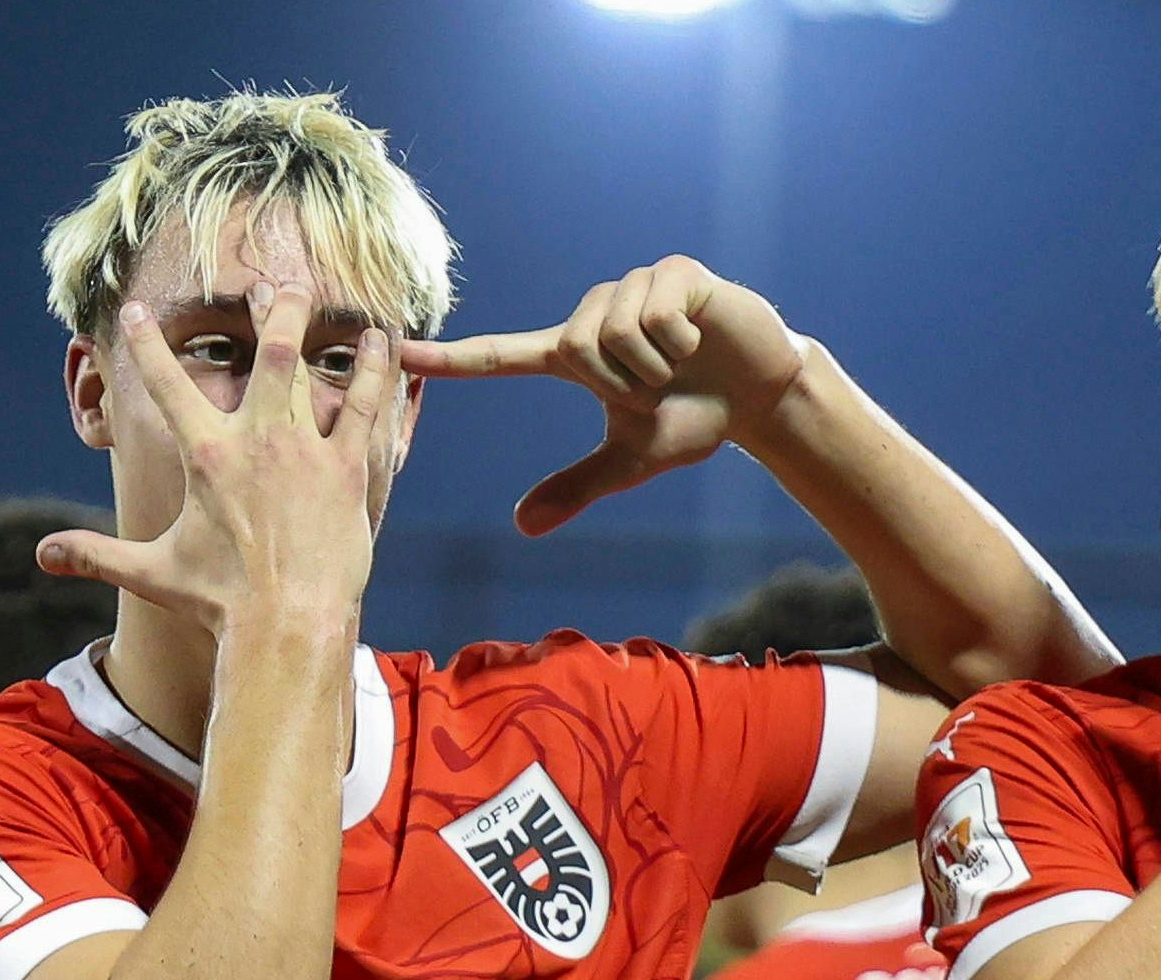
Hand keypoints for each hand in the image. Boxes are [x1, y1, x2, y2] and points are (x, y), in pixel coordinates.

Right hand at [38, 284, 397, 630]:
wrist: (286, 624)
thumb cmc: (219, 601)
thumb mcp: (152, 571)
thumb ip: (96, 554)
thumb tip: (42, 557)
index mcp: (207, 455)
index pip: (166, 384)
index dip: (145, 345)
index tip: (135, 313)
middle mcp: (257, 439)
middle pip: (264, 354)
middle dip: (266, 312)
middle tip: (265, 285)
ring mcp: (307, 451)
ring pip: (309, 369)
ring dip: (310, 327)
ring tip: (310, 293)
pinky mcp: (347, 471)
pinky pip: (365, 407)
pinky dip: (374, 370)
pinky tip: (381, 340)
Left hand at [402, 255, 806, 535]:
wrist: (762, 395)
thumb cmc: (693, 420)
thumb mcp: (632, 459)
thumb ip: (578, 486)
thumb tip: (523, 526)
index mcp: (573, 354)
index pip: (499, 357)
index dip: (451, 360)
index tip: (398, 353)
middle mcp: (593, 313)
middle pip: (576, 349)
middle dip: (624, 383)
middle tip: (658, 388)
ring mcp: (632, 287)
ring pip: (616, 334)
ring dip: (655, 367)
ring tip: (680, 363)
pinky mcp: (672, 273)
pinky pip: (654, 316)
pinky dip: (680, 344)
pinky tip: (699, 339)